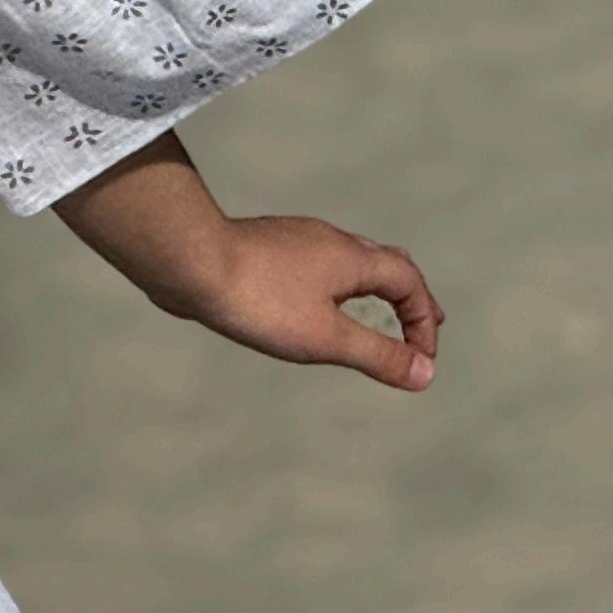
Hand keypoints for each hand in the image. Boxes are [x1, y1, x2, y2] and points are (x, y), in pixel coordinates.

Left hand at [175, 214, 445, 392]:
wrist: (187, 260)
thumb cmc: (259, 299)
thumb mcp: (326, 337)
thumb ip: (377, 355)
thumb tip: (425, 373)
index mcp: (352, 257)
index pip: (408, 281)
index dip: (423, 319)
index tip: (421, 359)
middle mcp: (328, 240)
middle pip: (384, 263)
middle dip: (407, 296)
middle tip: (422, 321)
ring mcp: (293, 239)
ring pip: (344, 260)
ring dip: (367, 288)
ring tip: (369, 315)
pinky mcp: (261, 248)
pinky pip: (310, 264)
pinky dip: (329, 286)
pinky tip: (307, 305)